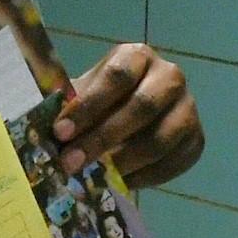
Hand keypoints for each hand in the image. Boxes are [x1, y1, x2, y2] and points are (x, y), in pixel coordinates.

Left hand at [53, 42, 203, 187]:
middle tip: (72, 162)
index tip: (60, 132)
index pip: (117, 76)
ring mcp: (187, 107)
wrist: (130, 116)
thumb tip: (41, 129)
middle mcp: (169, 76)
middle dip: (103, 138)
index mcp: (137, 56)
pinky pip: (174, 162)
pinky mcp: (196, 138)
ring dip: (124, 162)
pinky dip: (145, 176)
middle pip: (142, 107)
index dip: (89, 105)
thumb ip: (68, 107)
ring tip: (97, 176)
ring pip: (161, 138)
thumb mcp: (81, 95)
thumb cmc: (99, 103)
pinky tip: (120, 182)